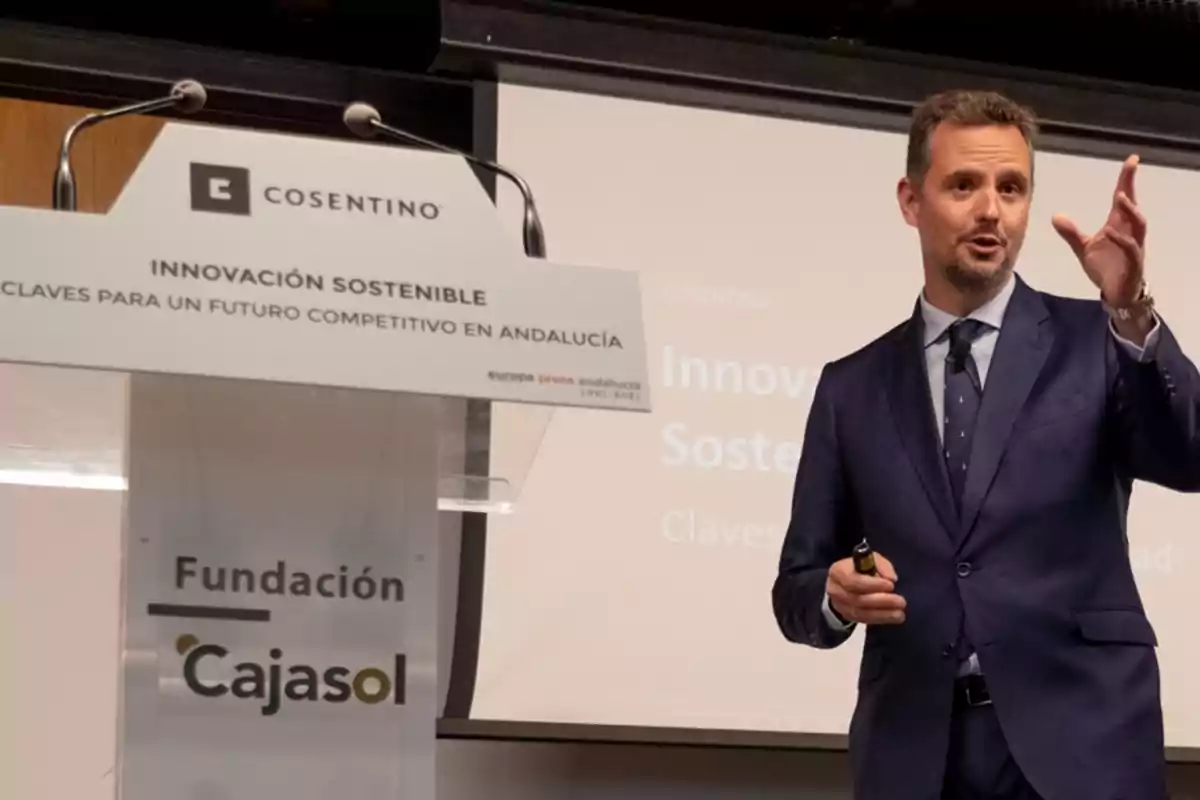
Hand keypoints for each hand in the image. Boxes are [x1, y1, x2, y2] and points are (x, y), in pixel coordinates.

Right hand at [826, 552, 905, 624]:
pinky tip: (895, 617)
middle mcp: (835, 590)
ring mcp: (840, 605)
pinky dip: (881, 619)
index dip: (872, 584)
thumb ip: (881, 565)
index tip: (891, 585)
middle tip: (900, 601)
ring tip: (900, 612)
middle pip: (857, 599)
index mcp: (838, 572)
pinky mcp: (847, 616)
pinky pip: (865, 620)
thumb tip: (891, 578)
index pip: (852, 580)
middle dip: (881, 600)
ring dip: (883, 613)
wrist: (845, 583)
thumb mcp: (871, 559)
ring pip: (862, 612)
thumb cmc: (861, 568)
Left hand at [1051, 154, 1146, 307]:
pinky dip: (1122, 239)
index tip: (1131, 160)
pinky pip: (1131, 249)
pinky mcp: (1134, 263)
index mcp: (1118, 224)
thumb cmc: (1105, 267)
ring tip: (1120, 197)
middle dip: (1131, 186)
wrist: (1115, 293)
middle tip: (1130, 168)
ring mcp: (1133, 246)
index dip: (1127, 179)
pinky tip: (1110, 231)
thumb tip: (1055, 215)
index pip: (1124, 197)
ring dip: (1130, 210)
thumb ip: (1071, 232)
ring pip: (1138, 224)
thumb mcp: (1083, 248)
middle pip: (1134, 205)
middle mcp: (1129, 232)